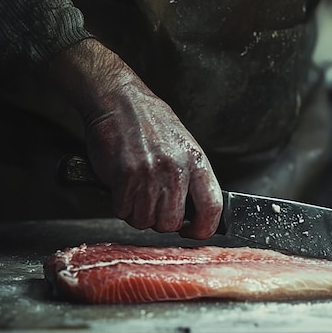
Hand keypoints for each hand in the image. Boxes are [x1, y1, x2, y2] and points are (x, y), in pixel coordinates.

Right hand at [46, 39, 222, 238]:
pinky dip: (118, 204)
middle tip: (150, 203)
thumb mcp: (182, 145)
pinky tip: (120, 185)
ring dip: (136, 212)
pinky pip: (122, 210)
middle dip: (158, 220)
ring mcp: (151, 174)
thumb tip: (194, 211)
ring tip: (133, 190)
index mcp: (196, 162)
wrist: (118, 100)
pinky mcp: (125, 177)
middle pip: (171, 223)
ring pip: (144, 220)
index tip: (192, 232)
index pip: (213, 208)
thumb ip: (190, 177)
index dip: (203, 229)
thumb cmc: (149, 122)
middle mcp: (177, 170)